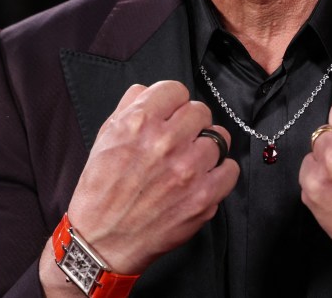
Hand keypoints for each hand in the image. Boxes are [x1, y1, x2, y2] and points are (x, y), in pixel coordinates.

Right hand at [62, 81, 238, 274]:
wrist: (102, 241)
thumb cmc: (101, 191)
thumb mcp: (104, 138)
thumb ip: (128, 107)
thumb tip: (147, 89)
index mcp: (139, 122)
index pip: (176, 89)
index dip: (173, 102)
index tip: (171, 114)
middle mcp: (165, 142)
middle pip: (200, 111)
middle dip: (190, 123)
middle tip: (180, 139)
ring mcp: (188, 170)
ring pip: (219, 137)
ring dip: (206, 147)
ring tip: (192, 160)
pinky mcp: (203, 197)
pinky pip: (230, 169)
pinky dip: (220, 172)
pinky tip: (204, 178)